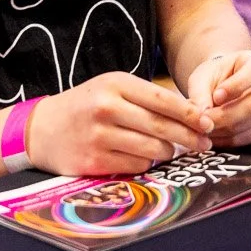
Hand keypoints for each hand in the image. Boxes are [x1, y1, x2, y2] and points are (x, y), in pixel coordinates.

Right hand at [27, 70, 213, 174]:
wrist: (42, 128)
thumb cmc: (87, 106)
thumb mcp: (113, 89)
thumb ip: (147, 99)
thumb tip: (192, 114)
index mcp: (115, 84)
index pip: (163, 100)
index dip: (190, 114)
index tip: (209, 122)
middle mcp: (107, 108)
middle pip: (161, 127)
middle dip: (189, 137)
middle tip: (204, 144)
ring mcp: (99, 136)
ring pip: (152, 150)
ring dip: (169, 153)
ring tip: (172, 150)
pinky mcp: (94, 162)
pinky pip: (136, 167)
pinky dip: (146, 165)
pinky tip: (143, 158)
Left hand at [187, 50, 250, 146]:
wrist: (218, 85)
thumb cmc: (211, 77)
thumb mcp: (201, 79)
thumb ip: (199, 95)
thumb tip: (202, 120)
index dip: (235, 87)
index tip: (215, 97)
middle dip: (226, 116)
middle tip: (204, 121)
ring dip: (225, 130)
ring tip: (205, 129)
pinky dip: (230, 140)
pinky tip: (214, 138)